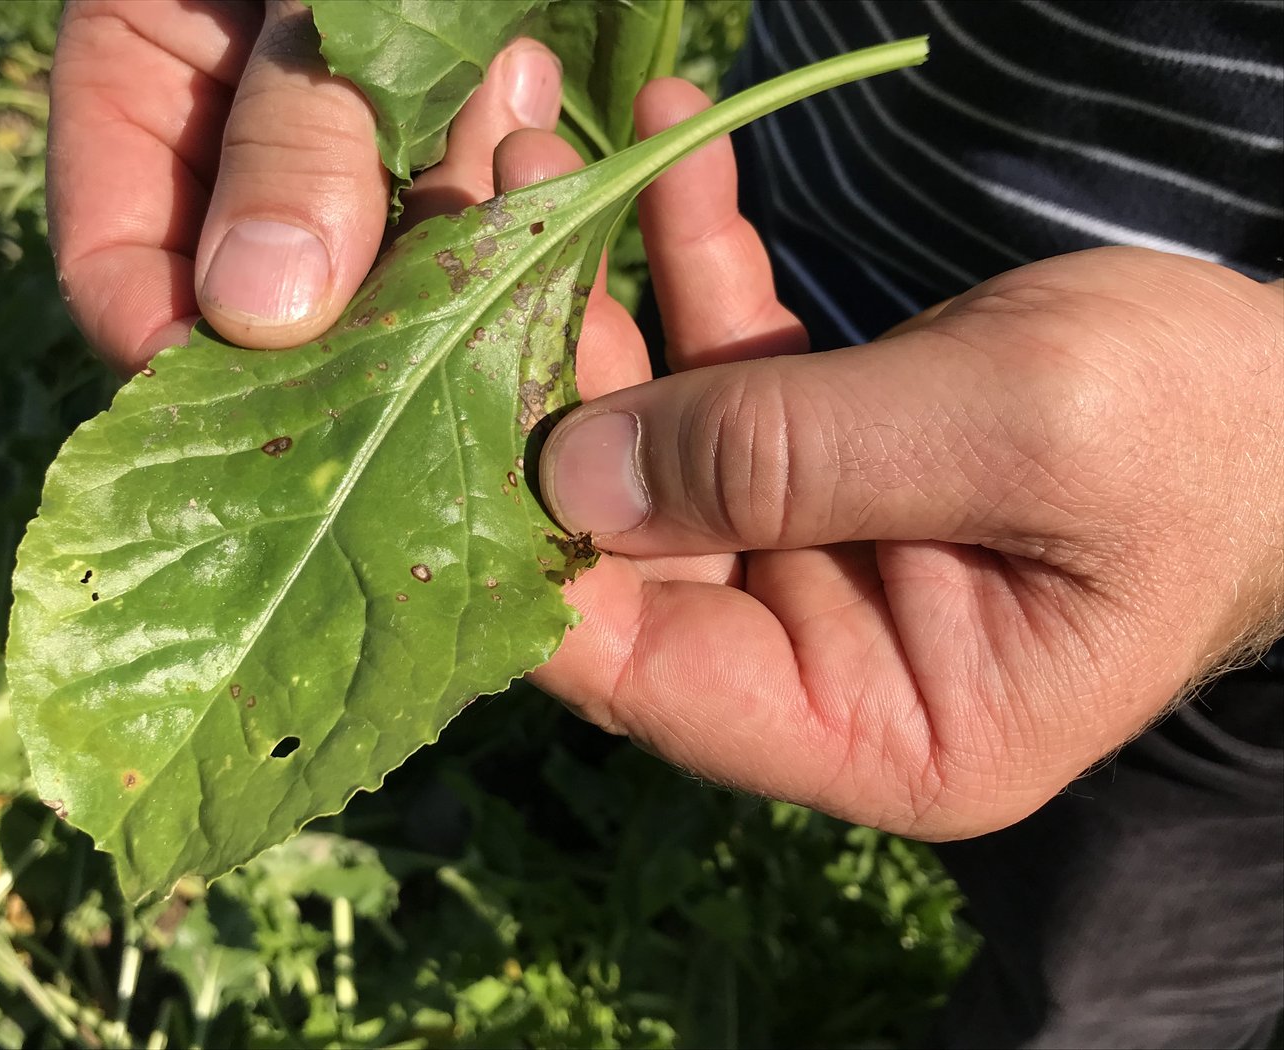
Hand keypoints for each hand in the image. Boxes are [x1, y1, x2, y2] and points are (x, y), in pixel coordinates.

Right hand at [47, 0, 561, 373]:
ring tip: (513, 105)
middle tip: (452, 308)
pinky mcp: (454, 149)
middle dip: (362, 317)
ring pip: (391, 273)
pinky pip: (480, 222)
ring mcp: (350, 157)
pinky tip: (545, 107)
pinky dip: (517, 197)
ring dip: (463, 235)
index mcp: (137, 92)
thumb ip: (282, 135)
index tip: (273, 416)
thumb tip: (258, 318)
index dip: (182, 364)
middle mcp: (234, 147)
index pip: (121, 279)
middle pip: (271, 307)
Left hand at [527, 80, 1283, 839]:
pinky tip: (665, 146)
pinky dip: (697, 263)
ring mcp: (815, 564)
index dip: (529, 557)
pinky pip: (732, 371)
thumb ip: (790, 458)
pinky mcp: (824, 468)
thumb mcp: (1014, 431)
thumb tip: (568, 475)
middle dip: (541, 380)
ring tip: (532, 156)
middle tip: (468, 222)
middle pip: (624, 546)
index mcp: (877, 731)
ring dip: (597, 294)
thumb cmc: (1212, 433)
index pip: (645, 674)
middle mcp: (823, 667)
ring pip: (657, 442)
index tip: (440, 407)